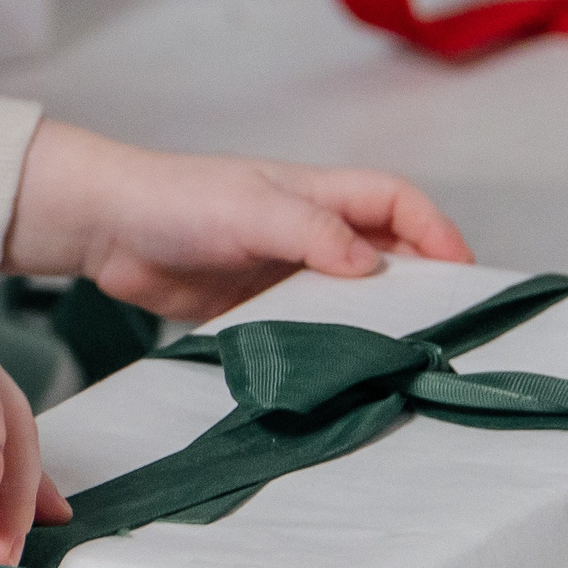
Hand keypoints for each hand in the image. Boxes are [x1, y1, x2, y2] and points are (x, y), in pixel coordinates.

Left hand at [3, 122, 472, 323]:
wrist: (105, 228)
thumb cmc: (174, 199)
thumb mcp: (251, 211)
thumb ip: (311, 234)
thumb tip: (372, 265)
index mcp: (317, 194)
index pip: (397, 203)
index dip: (435, 233)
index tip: (463, 272)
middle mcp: (308, 230)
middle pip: (385, 254)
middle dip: (418, 284)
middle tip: (445, 328)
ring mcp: (283, 270)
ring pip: (349, 296)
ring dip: (372, 322)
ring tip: (398, 360)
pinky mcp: (256, 306)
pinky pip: (305, 326)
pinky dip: (326, 346)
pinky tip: (335, 373)